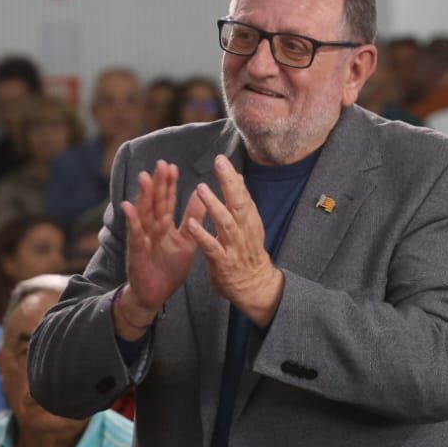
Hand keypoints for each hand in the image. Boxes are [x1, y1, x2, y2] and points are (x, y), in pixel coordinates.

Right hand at [117, 161, 205, 329]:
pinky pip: (135, 236)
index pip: (167, 201)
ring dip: (144, 196)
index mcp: (164, 226)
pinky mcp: (136, 254)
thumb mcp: (185, 241)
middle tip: (161, 163)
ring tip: (144, 177)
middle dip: (158, 184)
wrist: (154, 296)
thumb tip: (201, 195)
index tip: (172, 166)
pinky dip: (132, 222)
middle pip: (155, 203)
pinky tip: (128, 207)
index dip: (169, 184)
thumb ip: (192, 219)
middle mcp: (151, 230)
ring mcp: (142, 240)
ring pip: (143, 215)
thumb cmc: (167, 269)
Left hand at [186, 156, 284, 326]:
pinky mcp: (223, 263)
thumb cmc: (248, 254)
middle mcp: (244, 231)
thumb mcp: (249, 226)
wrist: (255, 287)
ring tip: (201, 189)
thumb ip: (241, 203)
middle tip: (219, 163)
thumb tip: (236, 177)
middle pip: (239, 204)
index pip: (243, 195)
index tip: (222, 159)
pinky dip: (203, 236)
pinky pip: (212, 248)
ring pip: (226, 223)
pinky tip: (192, 225)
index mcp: (249, 221)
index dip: (232, 177)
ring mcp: (234, 247)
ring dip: (214, 206)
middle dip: (229, 183)